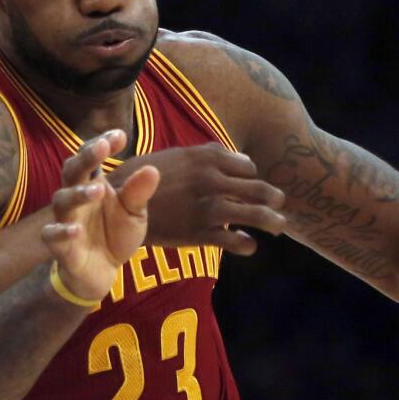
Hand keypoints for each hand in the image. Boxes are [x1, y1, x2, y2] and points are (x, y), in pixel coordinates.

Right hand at [42, 130, 159, 301]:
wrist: (102, 273)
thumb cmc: (115, 235)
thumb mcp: (134, 214)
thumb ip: (138, 193)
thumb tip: (152, 169)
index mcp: (93, 183)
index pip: (92, 157)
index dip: (102, 143)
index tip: (120, 135)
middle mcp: (76, 197)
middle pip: (73, 170)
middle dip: (86, 157)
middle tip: (102, 147)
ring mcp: (66, 220)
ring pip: (62, 200)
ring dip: (78, 193)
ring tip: (98, 190)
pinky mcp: (61, 247)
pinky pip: (52, 236)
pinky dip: (61, 232)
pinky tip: (75, 229)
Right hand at [111, 143, 286, 255]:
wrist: (119, 203)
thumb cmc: (146, 177)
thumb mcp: (176, 156)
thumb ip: (205, 155)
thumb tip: (232, 156)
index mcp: (208, 158)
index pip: (249, 168)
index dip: (251, 177)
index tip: (249, 185)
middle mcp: (213, 181)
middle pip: (260, 189)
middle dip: (274, 198)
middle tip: (280, 203)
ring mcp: (209, 208)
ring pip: (257, 215)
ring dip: (272, 222)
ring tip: (279, 226)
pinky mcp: (201, 233)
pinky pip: (237, 241)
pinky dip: (247, 244)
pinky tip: (248, 244)